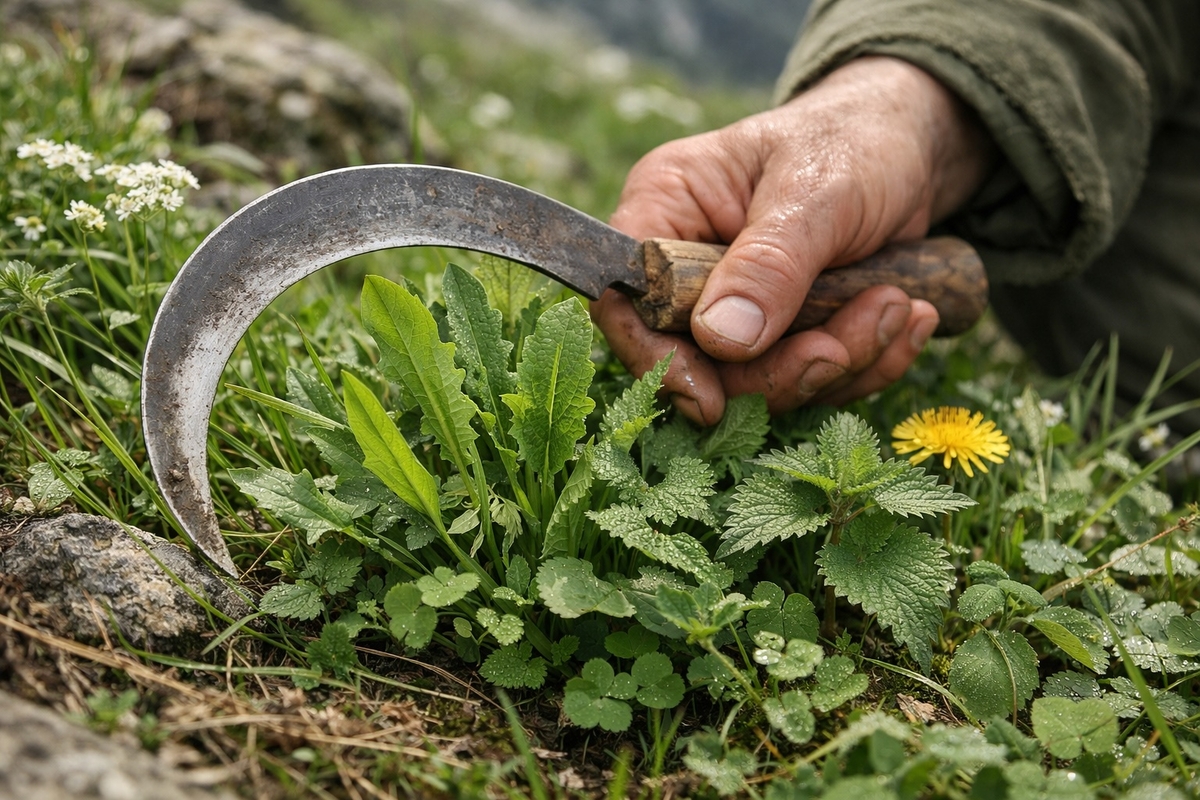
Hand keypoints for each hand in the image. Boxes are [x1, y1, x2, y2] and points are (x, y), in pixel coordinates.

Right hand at [590, 56, 994, 423]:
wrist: (919, 146)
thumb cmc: (857, 140)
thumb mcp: (819, 190)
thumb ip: (770, 264)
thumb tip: (721, 340)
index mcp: (666, 208)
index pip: (627, 300)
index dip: (657, 358)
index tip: (709, 398)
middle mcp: (687, 265)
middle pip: (697, 360)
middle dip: (780, 368)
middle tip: (844, 347)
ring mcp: (737, 306)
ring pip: (762, 380)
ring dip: (841, 360)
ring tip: (898, 305)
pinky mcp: (786, 334)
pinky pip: (813, 379)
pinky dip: (867, 361)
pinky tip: (908, 317)